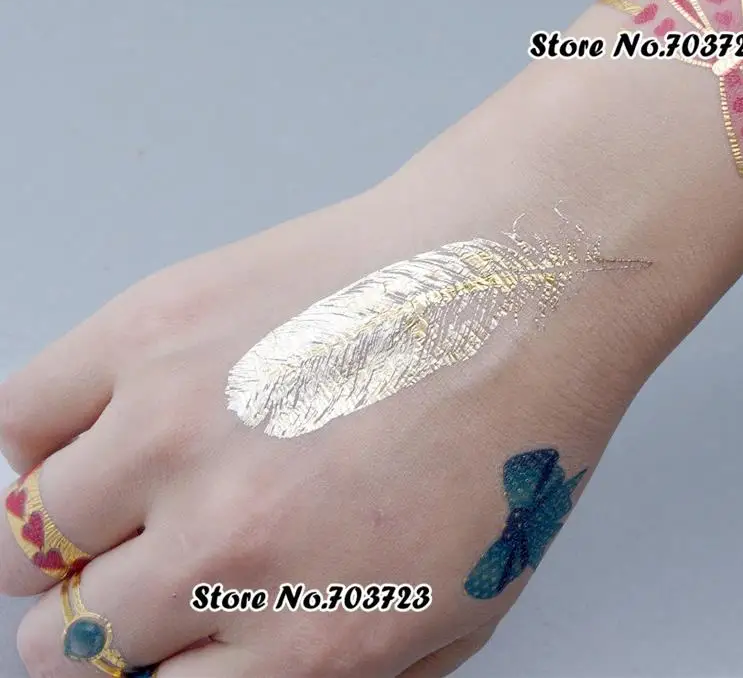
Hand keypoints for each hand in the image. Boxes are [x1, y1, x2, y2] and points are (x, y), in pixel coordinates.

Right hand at [0, 168, 618, 677]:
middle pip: (70, 636)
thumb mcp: (462, 610)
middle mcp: (228, 549)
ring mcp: (176, 434)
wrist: (513, 282)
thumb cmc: (507, 429)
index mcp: (310, 639)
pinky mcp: (151, 334)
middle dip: (96, 617)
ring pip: (23, 535)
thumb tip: (223, 669)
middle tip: (136, 571)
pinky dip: (42, 440)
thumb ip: (338, 672)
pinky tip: (99, 431)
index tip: (154, 634)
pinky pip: (22, 418)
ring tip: (116, 500)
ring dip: (56, 535)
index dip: (147, 665)